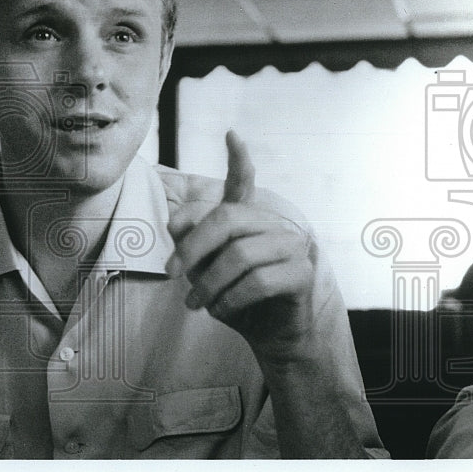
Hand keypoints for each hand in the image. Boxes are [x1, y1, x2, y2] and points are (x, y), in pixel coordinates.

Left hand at [165, 131, 315, 361]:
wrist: (268, 337)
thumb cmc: (233, 297)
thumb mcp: (202, 269)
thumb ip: (189, 242)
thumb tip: (176, 221)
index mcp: (247, 220)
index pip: (242, 183)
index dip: (237, 160)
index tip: (231, 134)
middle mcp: (272, 225)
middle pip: (226, 220)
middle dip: (192, 248)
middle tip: (170, 273)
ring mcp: (292, 246)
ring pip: (240, 255)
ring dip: (208, 285)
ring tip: (195, 304)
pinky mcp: (303, 274)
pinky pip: (259, 281)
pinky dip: (231, 300)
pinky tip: (220, 311)